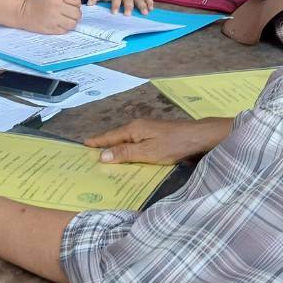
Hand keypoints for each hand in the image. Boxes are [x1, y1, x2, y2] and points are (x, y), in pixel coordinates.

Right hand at [17, 0, 81, 34]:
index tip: (73, 5)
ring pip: (73, 24)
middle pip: (77, 14)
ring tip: (66, 20)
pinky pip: (65, 30)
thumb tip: (78, 6)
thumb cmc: (38, 1)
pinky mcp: (51, 29)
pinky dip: (64, 28)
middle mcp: (56, 7)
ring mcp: (54, 19)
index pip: (77, 1)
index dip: (76, 4)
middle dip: (76, 14)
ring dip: (72, 22)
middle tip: (71, 14)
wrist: (24, 11)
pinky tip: (59, 24)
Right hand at [85, 117, 234, 163]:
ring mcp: (148, 129)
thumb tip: (101, 155)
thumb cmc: (173, 145)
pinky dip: (128, 148)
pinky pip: (136, 142)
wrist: (198, 137)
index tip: (83, 144)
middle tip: (90, 153)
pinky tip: (128, 155)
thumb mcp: (147, 152)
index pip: (110, 137)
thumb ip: (125, 153)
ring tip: (106, 156)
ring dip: (116, 147)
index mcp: (133, 129)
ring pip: (127, 140)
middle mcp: (138, 126)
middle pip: (117, 137)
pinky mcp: (157, 135)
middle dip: (104, 145)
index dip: (97, 142)